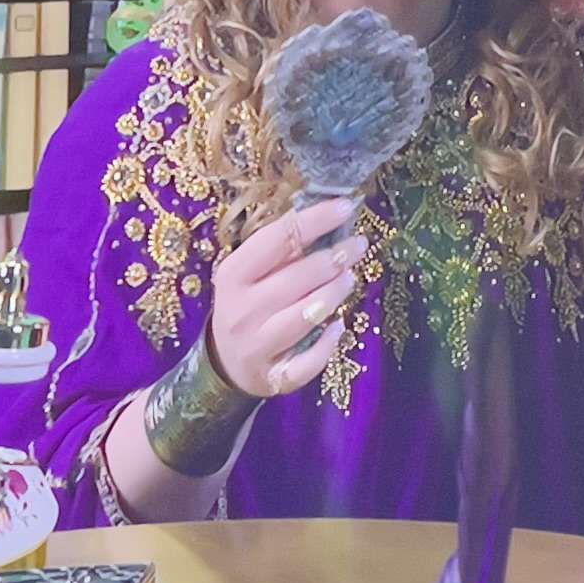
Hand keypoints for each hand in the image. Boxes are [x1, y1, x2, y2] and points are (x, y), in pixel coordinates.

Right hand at [206, 194, 362, 399]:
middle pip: (295, 278)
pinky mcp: (272, 376)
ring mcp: (255, 345)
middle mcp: (241, 309)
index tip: (345, 207)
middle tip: (358, 245)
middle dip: (332, 259)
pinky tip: (339, 327)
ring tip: (351, 279)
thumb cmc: (246, 305)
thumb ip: (281, 252)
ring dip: (333, 295)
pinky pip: (307, 361)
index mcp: (233, 274)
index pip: (277, 239)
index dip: (314, 221)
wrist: (225, 362)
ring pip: (304, 317)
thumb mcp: (249, 274)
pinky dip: (327, 345)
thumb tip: (329, 219)